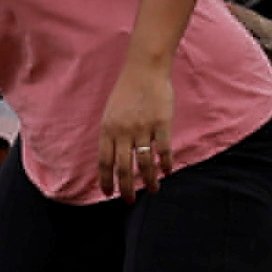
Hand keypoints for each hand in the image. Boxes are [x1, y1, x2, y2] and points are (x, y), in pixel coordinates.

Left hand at [95, 57, 179, 195]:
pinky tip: (167, 172)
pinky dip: (165, 164)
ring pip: (144, 163)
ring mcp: (143, 129)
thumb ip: (111, 135)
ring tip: (152, 190)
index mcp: (108, 129)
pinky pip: (163, 150)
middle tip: (128, 201)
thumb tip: (112, 159)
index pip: (104, 162)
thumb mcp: (110, 113)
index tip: (108, 194)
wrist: (145, 70)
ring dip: (148, 180)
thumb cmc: (127, 92)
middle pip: (123, 168)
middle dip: (126, 188)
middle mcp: (123, 132)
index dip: (105, 180)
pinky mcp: (161, 124)